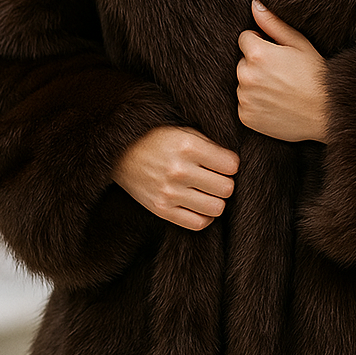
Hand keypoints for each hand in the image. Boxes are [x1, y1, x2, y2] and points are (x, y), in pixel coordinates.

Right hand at [112, 126, 238, 230]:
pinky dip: (205, 216)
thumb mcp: (183, 131)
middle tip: (216, 177)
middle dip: (225, 182)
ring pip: (216, 208)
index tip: (223, 163)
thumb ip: (210, 144)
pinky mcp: (162, 210)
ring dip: (217, 200)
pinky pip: (198, 223)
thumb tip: (235, 162)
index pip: (231, 165)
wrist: (119, 154)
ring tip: (208, 191)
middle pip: (226, 188)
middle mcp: (179, 171)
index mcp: (188, 146)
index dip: (231, 164)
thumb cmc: (156, 139)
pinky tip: (200, 205)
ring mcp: (169, 193)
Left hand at [237, 0, 328, 142]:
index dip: (262, 44)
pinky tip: (276, 104)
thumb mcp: (299, 43)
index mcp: (257, 54)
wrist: (327, 113)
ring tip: (281, 90)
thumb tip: (254, 2)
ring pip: (243, 83)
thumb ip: (272, 22)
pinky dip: (256, 104)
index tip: (278, 55)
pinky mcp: (245, 116)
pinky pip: (245, 104)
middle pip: (243, 62)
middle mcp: (246, 76)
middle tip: (282, 74)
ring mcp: (245, 98)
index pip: (245, 39)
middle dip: (257, 65)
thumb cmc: (316, 75)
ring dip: (256, 84)